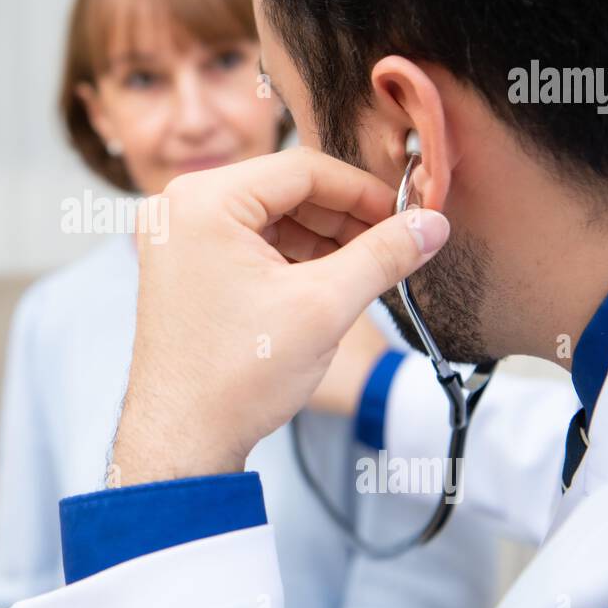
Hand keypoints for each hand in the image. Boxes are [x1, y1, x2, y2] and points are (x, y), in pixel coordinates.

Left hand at [111, 146, 447, 485]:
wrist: (183, 439)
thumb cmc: (236, 375)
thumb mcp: (325, 307)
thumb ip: (383, 255)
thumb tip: (432, 224)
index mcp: (202, 200)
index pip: (302, 169)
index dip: (363, 191)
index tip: (406, 216)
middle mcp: (178, 207)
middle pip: (284, 189)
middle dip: (343, 217)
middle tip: (395, 243)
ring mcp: (176, 237)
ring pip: (270, 217)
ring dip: (321, 238)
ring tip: (369, 268)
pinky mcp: (183, 265)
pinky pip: (249, 242)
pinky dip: (292, 257)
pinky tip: (330, 281)